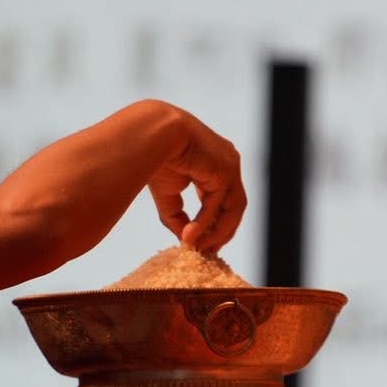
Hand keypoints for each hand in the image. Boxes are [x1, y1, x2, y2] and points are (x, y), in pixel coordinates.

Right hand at [146, 107, 246, 252]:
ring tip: (200, 250)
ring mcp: (230, 165)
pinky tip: (190, 237)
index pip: (223, 199)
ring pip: (232, 209)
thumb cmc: (156, 156)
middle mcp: (228, 163)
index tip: (205, 242)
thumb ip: (178, 217)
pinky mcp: (226, 170)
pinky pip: (217, 204)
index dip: (215, 222)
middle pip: (233, 206)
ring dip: (217, 232)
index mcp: (217, 164)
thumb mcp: (168, 194)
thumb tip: (186, 241)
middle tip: (208, 252)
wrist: (153, 134)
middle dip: (221, 231)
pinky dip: (204, 223)